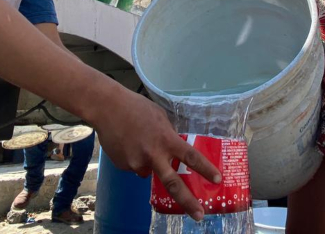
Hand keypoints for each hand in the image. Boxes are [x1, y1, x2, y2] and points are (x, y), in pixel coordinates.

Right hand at [96, 87, 220, 220]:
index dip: (206, 169)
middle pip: (173, 184)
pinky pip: (134, 166)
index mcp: (166, 140)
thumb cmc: (135, 107)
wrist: (106, 108)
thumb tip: (173, 147)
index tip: (218, 180)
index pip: (191, 157)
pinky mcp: (123, 166)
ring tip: (137, 140)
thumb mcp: (160, 117)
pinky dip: (134, 157)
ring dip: (149, 161)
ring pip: (149, 171)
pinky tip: (127, 142)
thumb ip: (168, 135)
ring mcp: (136, 163)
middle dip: (188, 202)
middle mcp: (153, 155)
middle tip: (199, 215)